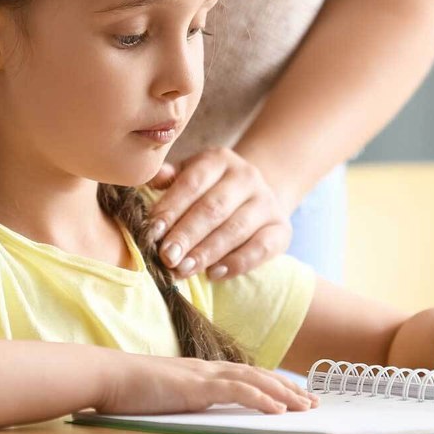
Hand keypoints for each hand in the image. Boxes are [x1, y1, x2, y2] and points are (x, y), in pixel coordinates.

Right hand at [95, 352, 318, 414]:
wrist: (108, 377)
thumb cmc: (130, 389)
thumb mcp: (167, 394)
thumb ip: (186, 398)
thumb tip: (199, 409)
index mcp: (202, 371)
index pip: (247, 376)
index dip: (274, 384)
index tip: (295, 396)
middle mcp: (208, 369)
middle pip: (259, 375)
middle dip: (289, 388)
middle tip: (313, 402)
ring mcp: (203, 375)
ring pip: (255, 381)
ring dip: (284, 394)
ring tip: (305, 407)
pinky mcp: (196, 387)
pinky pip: (236, 392)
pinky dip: (260, 399)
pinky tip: (278, 410)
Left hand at [145, 147, 291, 280]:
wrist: (254, 198)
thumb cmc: (209, 190)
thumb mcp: (189, 176)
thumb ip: (170, 179)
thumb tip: (154, 179)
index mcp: (219, 159)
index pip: (192, 183)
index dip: (171, 208)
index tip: (152, 232)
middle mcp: (247, 176)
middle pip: (214, 208)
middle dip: (187, 234)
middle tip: (166, 257)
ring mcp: (267, 202)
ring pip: (236, 229)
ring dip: (207, 252)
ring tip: (183, 270)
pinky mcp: (281, 228)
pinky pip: (261, 248)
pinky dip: (237, 263)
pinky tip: (214, 274)